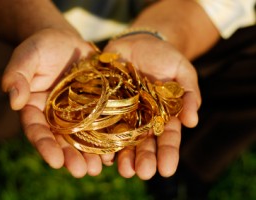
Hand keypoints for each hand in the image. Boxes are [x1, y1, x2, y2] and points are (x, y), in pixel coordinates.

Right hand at [2, 28, 105, 176]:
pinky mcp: (95, 107)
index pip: (37, 131)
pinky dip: (106, 138)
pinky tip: (114, 151)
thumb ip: (17, 76)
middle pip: (61, 141)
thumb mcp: (27, 57)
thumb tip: (14, 100)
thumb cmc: (42, 47)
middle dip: (70, 157)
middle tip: (81, 171)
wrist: (65, 41)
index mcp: (36, 109)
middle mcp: (55, 117)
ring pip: (82, 138)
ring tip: (98, 168)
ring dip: (90, 154)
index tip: (55, 161)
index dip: (45, 146)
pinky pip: (101, 124)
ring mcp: (76, 114)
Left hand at [103, 34, 200, 179]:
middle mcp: (141, 119)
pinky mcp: (103, 104)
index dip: (168, 154)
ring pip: (121, 139)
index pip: (167, 138)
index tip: (167, 170)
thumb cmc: (164, 57)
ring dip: (122, 156)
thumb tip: (192, 121)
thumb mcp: (183, 72)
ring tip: (124, 170)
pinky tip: (101, 153)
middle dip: (144, 159)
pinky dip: (100, 139)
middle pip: (143, 144)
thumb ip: (189, 94)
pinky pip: (100, 123)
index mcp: (162, 115)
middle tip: (143, 173)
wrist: (139, 42)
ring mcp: (121, 114)